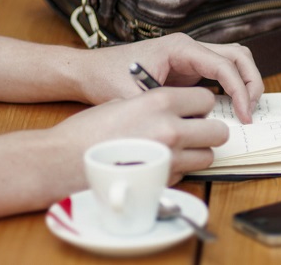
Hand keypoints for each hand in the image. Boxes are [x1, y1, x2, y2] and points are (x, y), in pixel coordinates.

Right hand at [49, 87, 228, 183]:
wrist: (62, 161)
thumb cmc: (88, 131)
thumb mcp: (124, 102)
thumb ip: (156, 105)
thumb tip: (178, 110)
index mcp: (160, 101)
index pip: (207, 99)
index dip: (201, 105)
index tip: (193, 109)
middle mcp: (171, 128)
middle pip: (218, 131)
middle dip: (209, 131)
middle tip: (195, 131)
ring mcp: (169, 158)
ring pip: (208, 156)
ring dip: (197, 153)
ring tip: (177, 149)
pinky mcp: (163, 181)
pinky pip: (188, 174)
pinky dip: (180, 169)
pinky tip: (159, 163)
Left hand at [75, 33, 263, 122]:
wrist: (90, 70)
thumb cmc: (107, 78)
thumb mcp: (134, 98)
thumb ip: (164, 110)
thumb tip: (192, 128)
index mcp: (180, 48)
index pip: (224, 65)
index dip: (240, 91)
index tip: (244, 115)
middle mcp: (190, 47)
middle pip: (239, 56)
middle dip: (251, 83)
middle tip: (251, 111)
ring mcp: (191, 56)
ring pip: (234, 60)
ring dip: (246, 82)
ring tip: (246, 109)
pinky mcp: (190, 68)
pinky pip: (222, 72)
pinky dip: (233, 87)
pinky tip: (230, 109)